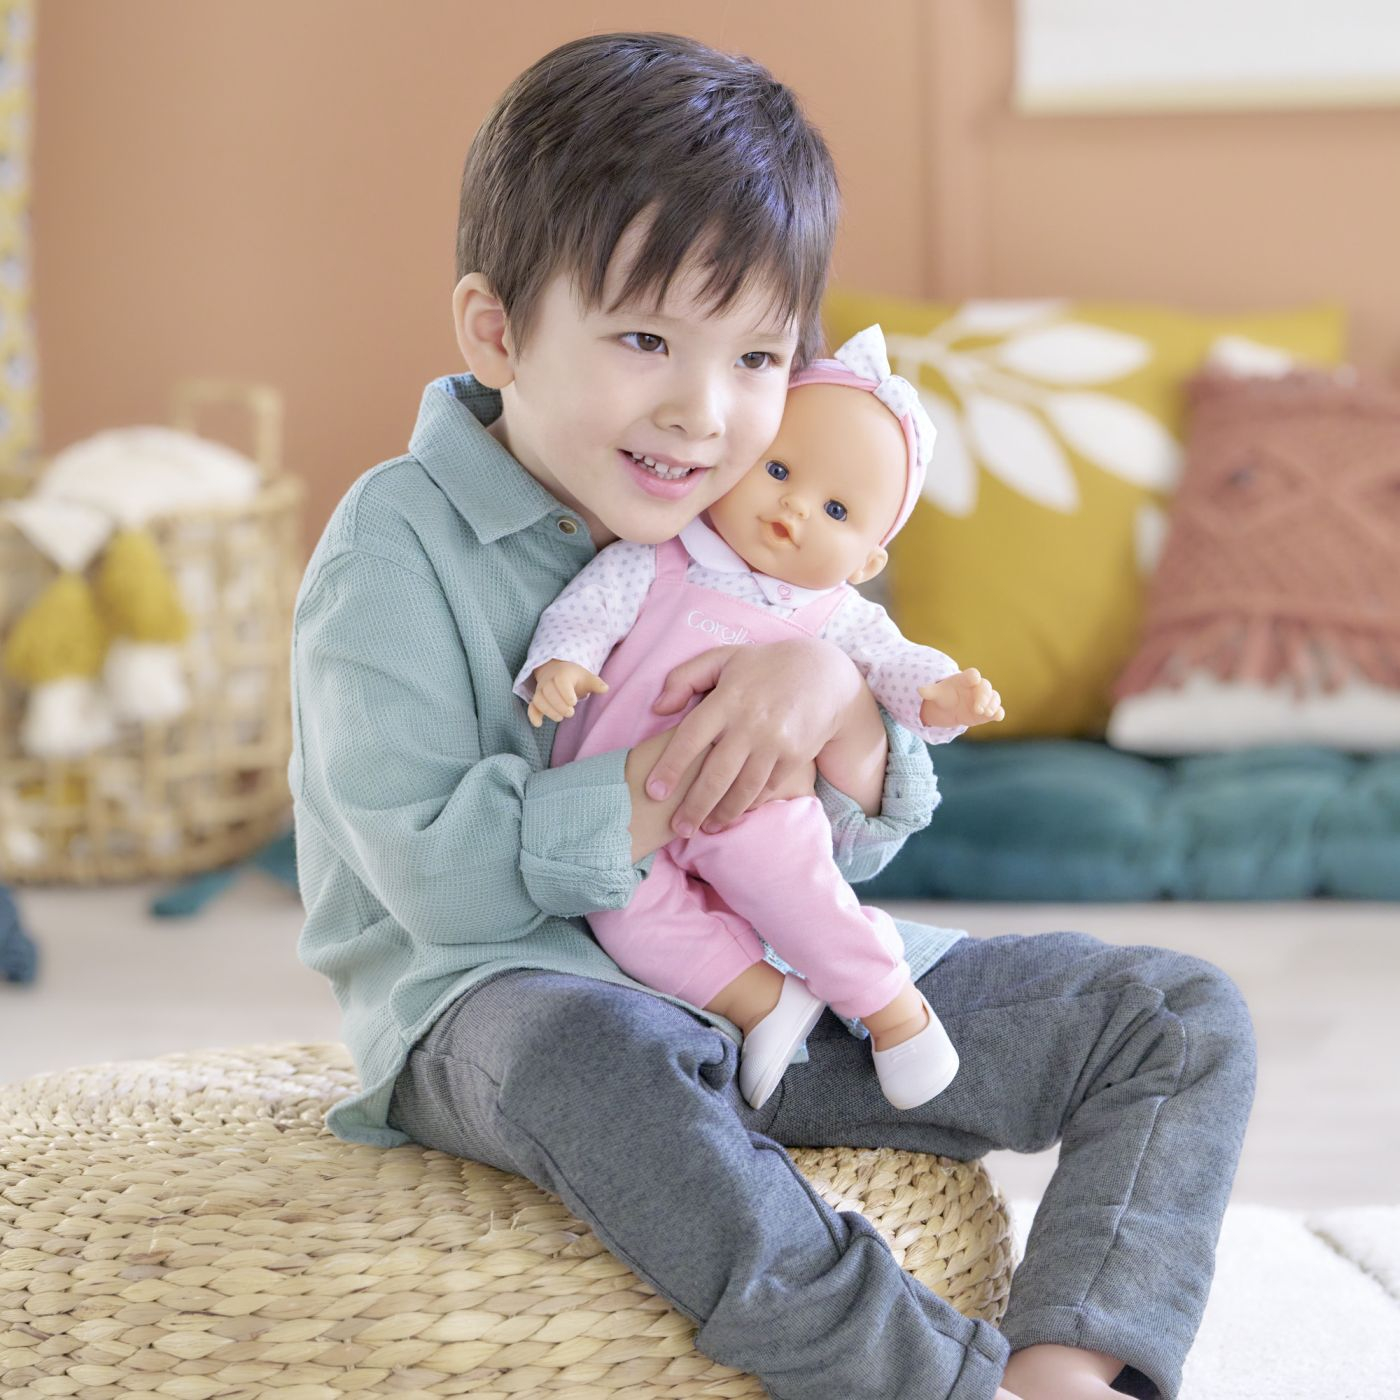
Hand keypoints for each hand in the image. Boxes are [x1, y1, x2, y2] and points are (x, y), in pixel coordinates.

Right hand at [527, 659, 608, 727]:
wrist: (557, 671)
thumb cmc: (575, 677)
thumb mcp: (586, 677)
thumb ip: (595, 683)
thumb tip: (605, 688)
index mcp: (562, 674)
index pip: (561, 681)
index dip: (565, 692)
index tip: (573, 702)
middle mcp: (548, 681)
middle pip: (548, 691)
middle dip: (558, 704)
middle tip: (570, 713)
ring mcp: (540, 690)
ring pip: (539, 699)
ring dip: (548, 710)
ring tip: (560, 718)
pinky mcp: (536, 700)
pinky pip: (531, 706)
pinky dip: (532, 715)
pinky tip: (538, 724)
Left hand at [644, 638, 860, 836]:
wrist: (824, 674)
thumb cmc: (764, 666)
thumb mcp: (723, 658)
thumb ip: (685, 678)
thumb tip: (658, 708)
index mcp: (727, 699)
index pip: (690, 737)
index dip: (671, 767)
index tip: (654, 791)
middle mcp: (750, 723)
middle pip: (716, 775)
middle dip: (694, 807)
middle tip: (678, 828)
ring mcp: (775, 742)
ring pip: (743, 789)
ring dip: (722, 814)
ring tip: (705, 828)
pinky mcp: (795, 756)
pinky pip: (767, 788)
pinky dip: (749, 804)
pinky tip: (734, 813)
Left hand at [919, 667, 1003, 728]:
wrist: (949, 708)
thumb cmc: (944, 695)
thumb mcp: (936, 694)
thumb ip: (930, 691)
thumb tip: (920, 689)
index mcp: (964, 680)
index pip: (972, 674)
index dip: (973, 676)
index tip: (973, 679)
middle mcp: (977, 688)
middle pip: (985, 686)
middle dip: (984, 696)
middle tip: (978, 708)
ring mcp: (984, 699)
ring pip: (994, 697)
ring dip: (992, 704)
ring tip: (986, 713)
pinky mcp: (988, 712)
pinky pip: (997, 710)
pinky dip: (998, 713)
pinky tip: (997, 717)